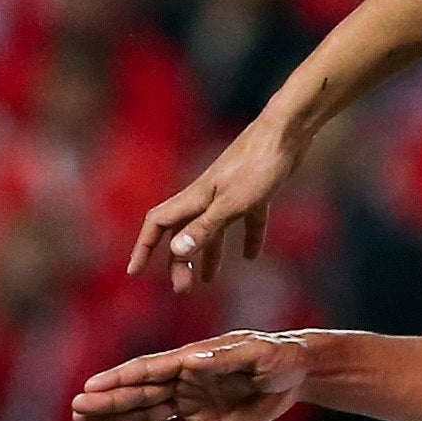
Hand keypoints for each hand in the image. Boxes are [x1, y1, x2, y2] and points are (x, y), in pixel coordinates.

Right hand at [70, 331, 310, 420]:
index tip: (92, 385)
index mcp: (193, 358)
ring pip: (146, 412)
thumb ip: (225, 357)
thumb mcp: (256, 352)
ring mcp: (191, 402)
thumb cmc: (277, 355)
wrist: (294, 373)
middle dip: (108, 400)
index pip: (150, 369)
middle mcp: (185, 379)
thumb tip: (191, 360)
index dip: (120, 377)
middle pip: (139, 392)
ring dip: (116, 417)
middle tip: (76, 407)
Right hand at [128, 114, 302, 289]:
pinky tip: (252, 256)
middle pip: (184, 231)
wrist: (287, 131)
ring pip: (212, 228)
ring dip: (207, 254)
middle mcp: (208, 195)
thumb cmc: (258, 165)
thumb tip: (176, 250)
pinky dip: (246, 238)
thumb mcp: (232, 203)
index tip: (134, 271)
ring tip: (208, 280)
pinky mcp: (254, 190)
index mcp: (196, 198)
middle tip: (182, 288)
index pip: (158, 223)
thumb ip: (205, 227)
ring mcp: (231, 192)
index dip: (144, 247)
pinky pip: (245, 220)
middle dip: (178, 260)